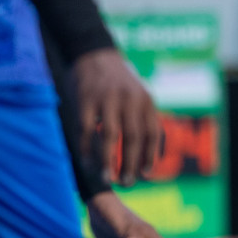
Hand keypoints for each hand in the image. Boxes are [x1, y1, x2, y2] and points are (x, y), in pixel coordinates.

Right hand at [70, 48, 162, 185]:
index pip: (152, 134)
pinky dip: (87, 148)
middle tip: (127, 183)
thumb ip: (142, 120)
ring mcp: (107, 99)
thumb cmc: (118, 84)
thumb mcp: (138, 96)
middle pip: (134, 138)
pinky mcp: (85, 100)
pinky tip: (86, 162)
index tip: (145, 175)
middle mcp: (130, 100)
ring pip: (110, 137)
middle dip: (130, 164)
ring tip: (107, 179)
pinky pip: (87, 129)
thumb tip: (146, 157)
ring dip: (108, 161)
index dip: (150, 156)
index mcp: (146, 101)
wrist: (94, 54)